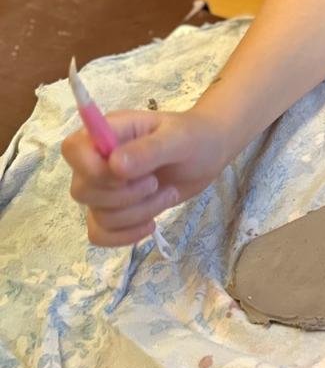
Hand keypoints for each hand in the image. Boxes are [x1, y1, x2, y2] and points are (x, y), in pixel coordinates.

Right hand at [64, 109, 231, 247]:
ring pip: (97, 215)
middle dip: (123, 196)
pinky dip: (125, 235)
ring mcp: (105, 187)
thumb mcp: (179, 138)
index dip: (92, 169)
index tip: (125, 175)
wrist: (209, 154)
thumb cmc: (194, 136)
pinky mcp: (115, 210)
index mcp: (109, 132)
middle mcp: (99, 160)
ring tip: (167, 194)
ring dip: (136, 213)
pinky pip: (100, 233)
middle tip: (155, 183)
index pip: (72, 150)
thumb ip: (148, 150)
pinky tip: (151, 224)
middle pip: (82, 190)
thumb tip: (114, 166)